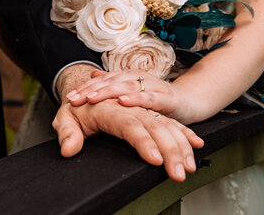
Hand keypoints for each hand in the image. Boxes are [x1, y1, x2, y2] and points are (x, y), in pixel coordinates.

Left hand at [52, 99, 203, 181]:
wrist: (93, 89)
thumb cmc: (82, 106)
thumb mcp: (68, 117)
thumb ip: (67, 132)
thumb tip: (68, 151)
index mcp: (111, 106)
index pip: (129, 123)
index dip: (143, 141)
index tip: (155, 160)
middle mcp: (131, 103)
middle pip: (154, 125)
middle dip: (169, 148)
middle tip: (179, 172)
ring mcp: (145, 105)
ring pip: (166, 125)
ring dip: (180, 145)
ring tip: (188, 166)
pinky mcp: (153, 109)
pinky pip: (170, 122)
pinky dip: (184, 133)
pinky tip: (196, 145)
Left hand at [66, 70, 192, 123]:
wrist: (187, 103)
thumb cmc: (156, 101)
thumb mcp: (132, 92)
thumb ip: (114, 83)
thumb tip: (94, 74)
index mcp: (128, 78)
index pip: (103, 81)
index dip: (86, 88)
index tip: (68, 98)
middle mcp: (139, 79)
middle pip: (111, 82)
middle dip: (91, 90)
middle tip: (73, 99)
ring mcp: (153, 86)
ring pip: (127, 87)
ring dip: (108, 92)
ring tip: (91, 98)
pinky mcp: (166, 98)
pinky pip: (150, 98)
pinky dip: (136, 99)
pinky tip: (123, 102)